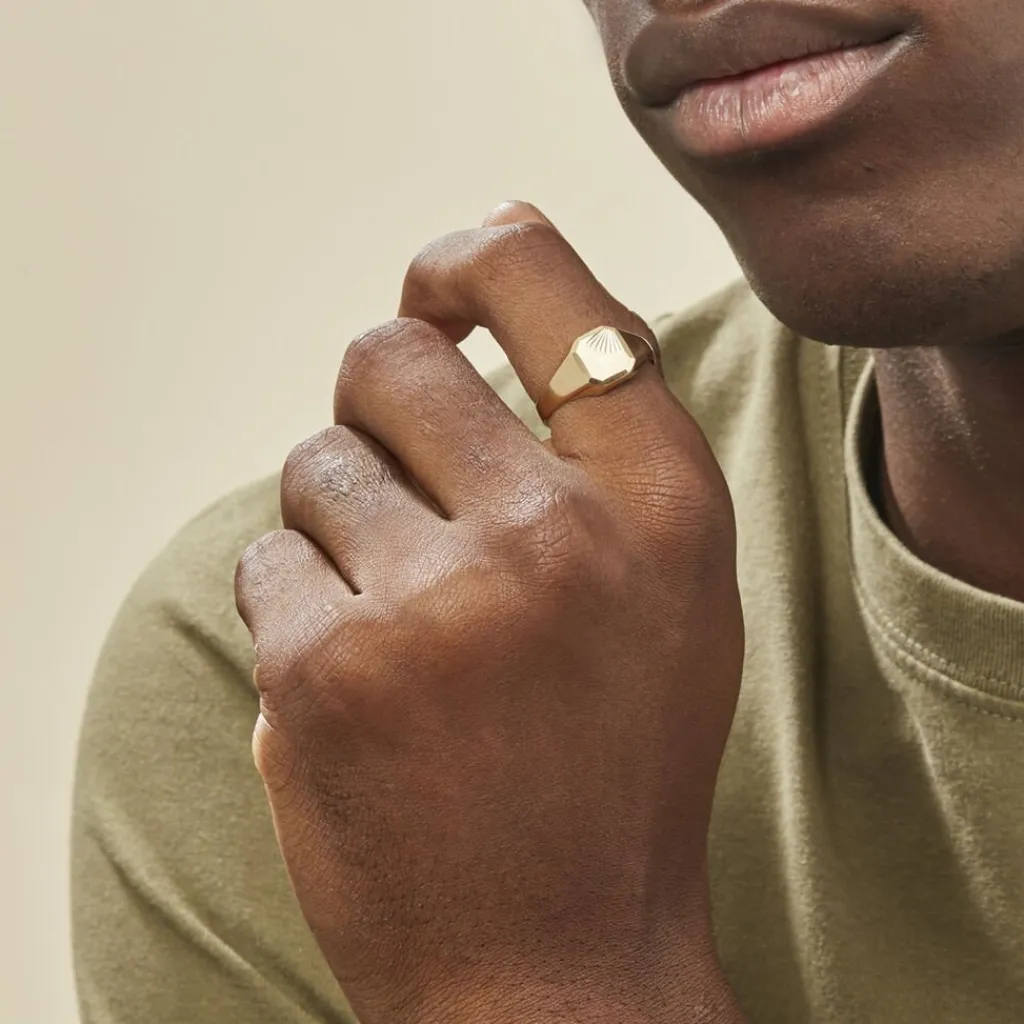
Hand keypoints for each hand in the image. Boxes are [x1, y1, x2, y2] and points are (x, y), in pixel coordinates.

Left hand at [235, 201, 745, 1023]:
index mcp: (662, 500)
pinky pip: (267, 559)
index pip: (544, 281)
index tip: (442, 290)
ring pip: (317, 463)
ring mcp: (434, 601)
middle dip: (381, 406)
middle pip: (391, 354)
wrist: (558, 957)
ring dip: (344, 526)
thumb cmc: (615, 756)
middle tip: (411, 492)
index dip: (470, 259)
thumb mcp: (674, 583)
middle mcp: (556, 532)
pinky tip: (365, 687)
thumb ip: (602, 430)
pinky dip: (299, 609)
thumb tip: (489, 253)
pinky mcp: (322, 669)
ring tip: (408, 625)